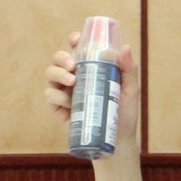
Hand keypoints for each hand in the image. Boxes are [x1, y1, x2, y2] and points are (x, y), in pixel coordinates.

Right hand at [44, 31, 140, 156]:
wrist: (117, 141)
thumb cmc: (124, 114)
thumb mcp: (130, 90)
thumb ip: (129, 70)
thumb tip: (124, 48)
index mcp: (91, 68)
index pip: (78, 49)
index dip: (73, 41)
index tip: (76, 39)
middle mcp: (75, 77)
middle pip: (59, 59)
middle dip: (61, 57)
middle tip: (73, 65)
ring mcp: (65, 92)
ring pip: (50, 74)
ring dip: (57, 73)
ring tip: (72, 81)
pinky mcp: (59, 108)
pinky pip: (50, 95)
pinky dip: (56, 95)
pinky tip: (68, 101)